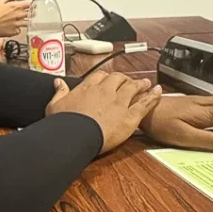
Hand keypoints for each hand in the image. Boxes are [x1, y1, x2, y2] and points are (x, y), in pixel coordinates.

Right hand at [0, 0, 31, 39]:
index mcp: (15, 7)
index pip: (29, 3)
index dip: (31, 3)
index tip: (32, 3)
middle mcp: (18, 15)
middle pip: (31, 13)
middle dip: (32, 12)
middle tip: (30, 12)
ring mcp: (18, 24)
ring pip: (28, 22)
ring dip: (27, 20)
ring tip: (23, 20)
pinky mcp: (15, 31)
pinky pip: (20, 30)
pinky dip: (19, 28)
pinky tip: (15, 26)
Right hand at [46, 73, 162, 154]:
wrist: (75, 135)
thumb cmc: (64, 122)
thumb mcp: (55, 104)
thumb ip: (59, 92)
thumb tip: (58, 83)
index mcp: (88, 88)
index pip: (99, 76)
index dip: (106, 77)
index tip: (107, 79)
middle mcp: (105, 91)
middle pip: (118, 78)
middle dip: (124, 78)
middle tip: (129, 80)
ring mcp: (118, 102)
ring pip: (133, 87)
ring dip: (140, 84)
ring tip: (146, 83)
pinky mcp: (129, 116)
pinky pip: (144, 103)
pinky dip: (152, 97)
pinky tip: (158, 91)